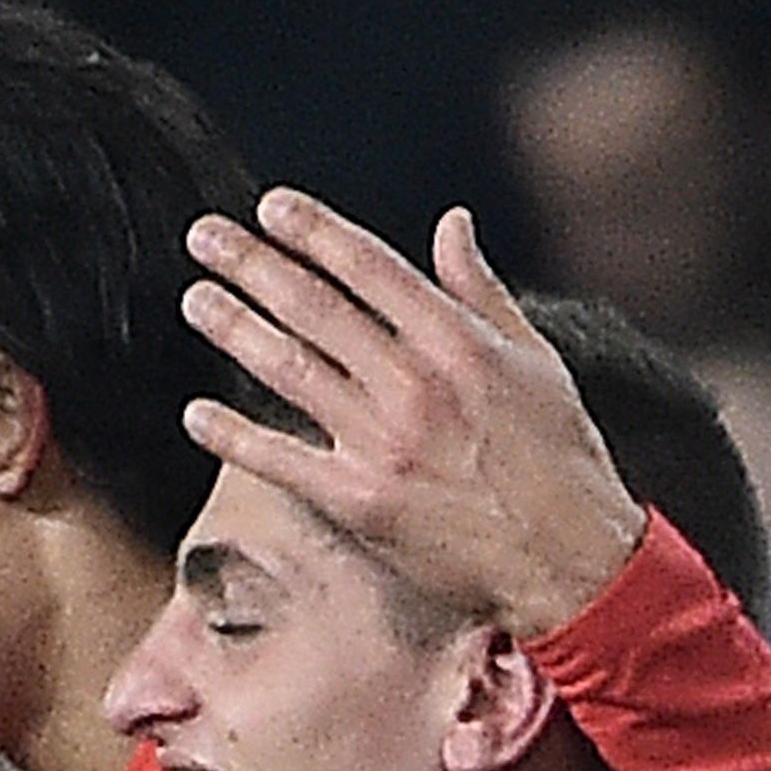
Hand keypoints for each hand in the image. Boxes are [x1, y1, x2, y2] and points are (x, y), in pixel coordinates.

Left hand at [180, 190, 650, 637]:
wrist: (572, 562)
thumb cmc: (561, 460)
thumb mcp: (536, 362)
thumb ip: (482, 290)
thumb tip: (451, 223)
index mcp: (458, 343)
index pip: (369, 268)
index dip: (313, 232)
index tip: (271, 208)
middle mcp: (414, 385)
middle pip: (315, 308)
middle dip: (252, 265)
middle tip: (206, 239)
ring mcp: (384, 444)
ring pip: (290, 370)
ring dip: (234, 329)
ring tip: (198, 300)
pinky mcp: (363, 502)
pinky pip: (282, 460)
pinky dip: (233, 436)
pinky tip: (197, 415)